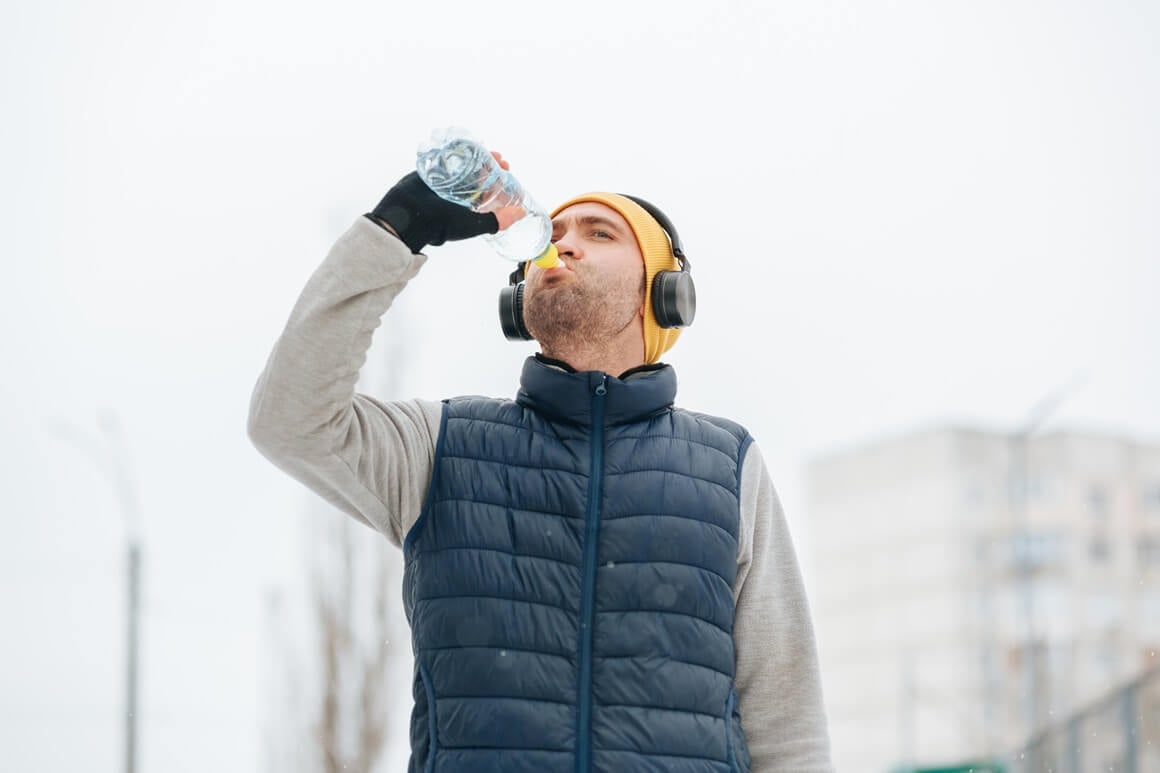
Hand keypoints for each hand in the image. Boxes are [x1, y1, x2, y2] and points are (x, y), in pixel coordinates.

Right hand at [369, 153, 525, 252]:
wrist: (410, 215)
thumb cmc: (442, 224)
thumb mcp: (475, 224)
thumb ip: (498, 221)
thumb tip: (522, 214)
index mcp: (466, 208)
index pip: (487, 191)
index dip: (499, 181)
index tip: (507, 170)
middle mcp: (456, 195)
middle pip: (478, 176)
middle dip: (490, 166)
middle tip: (499, 159)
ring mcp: (444, 182)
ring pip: (464, 166)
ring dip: (477, 157)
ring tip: (487, 151)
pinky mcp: (431, 171)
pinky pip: (446, 158)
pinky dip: (456, 150)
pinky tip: (467, 143)